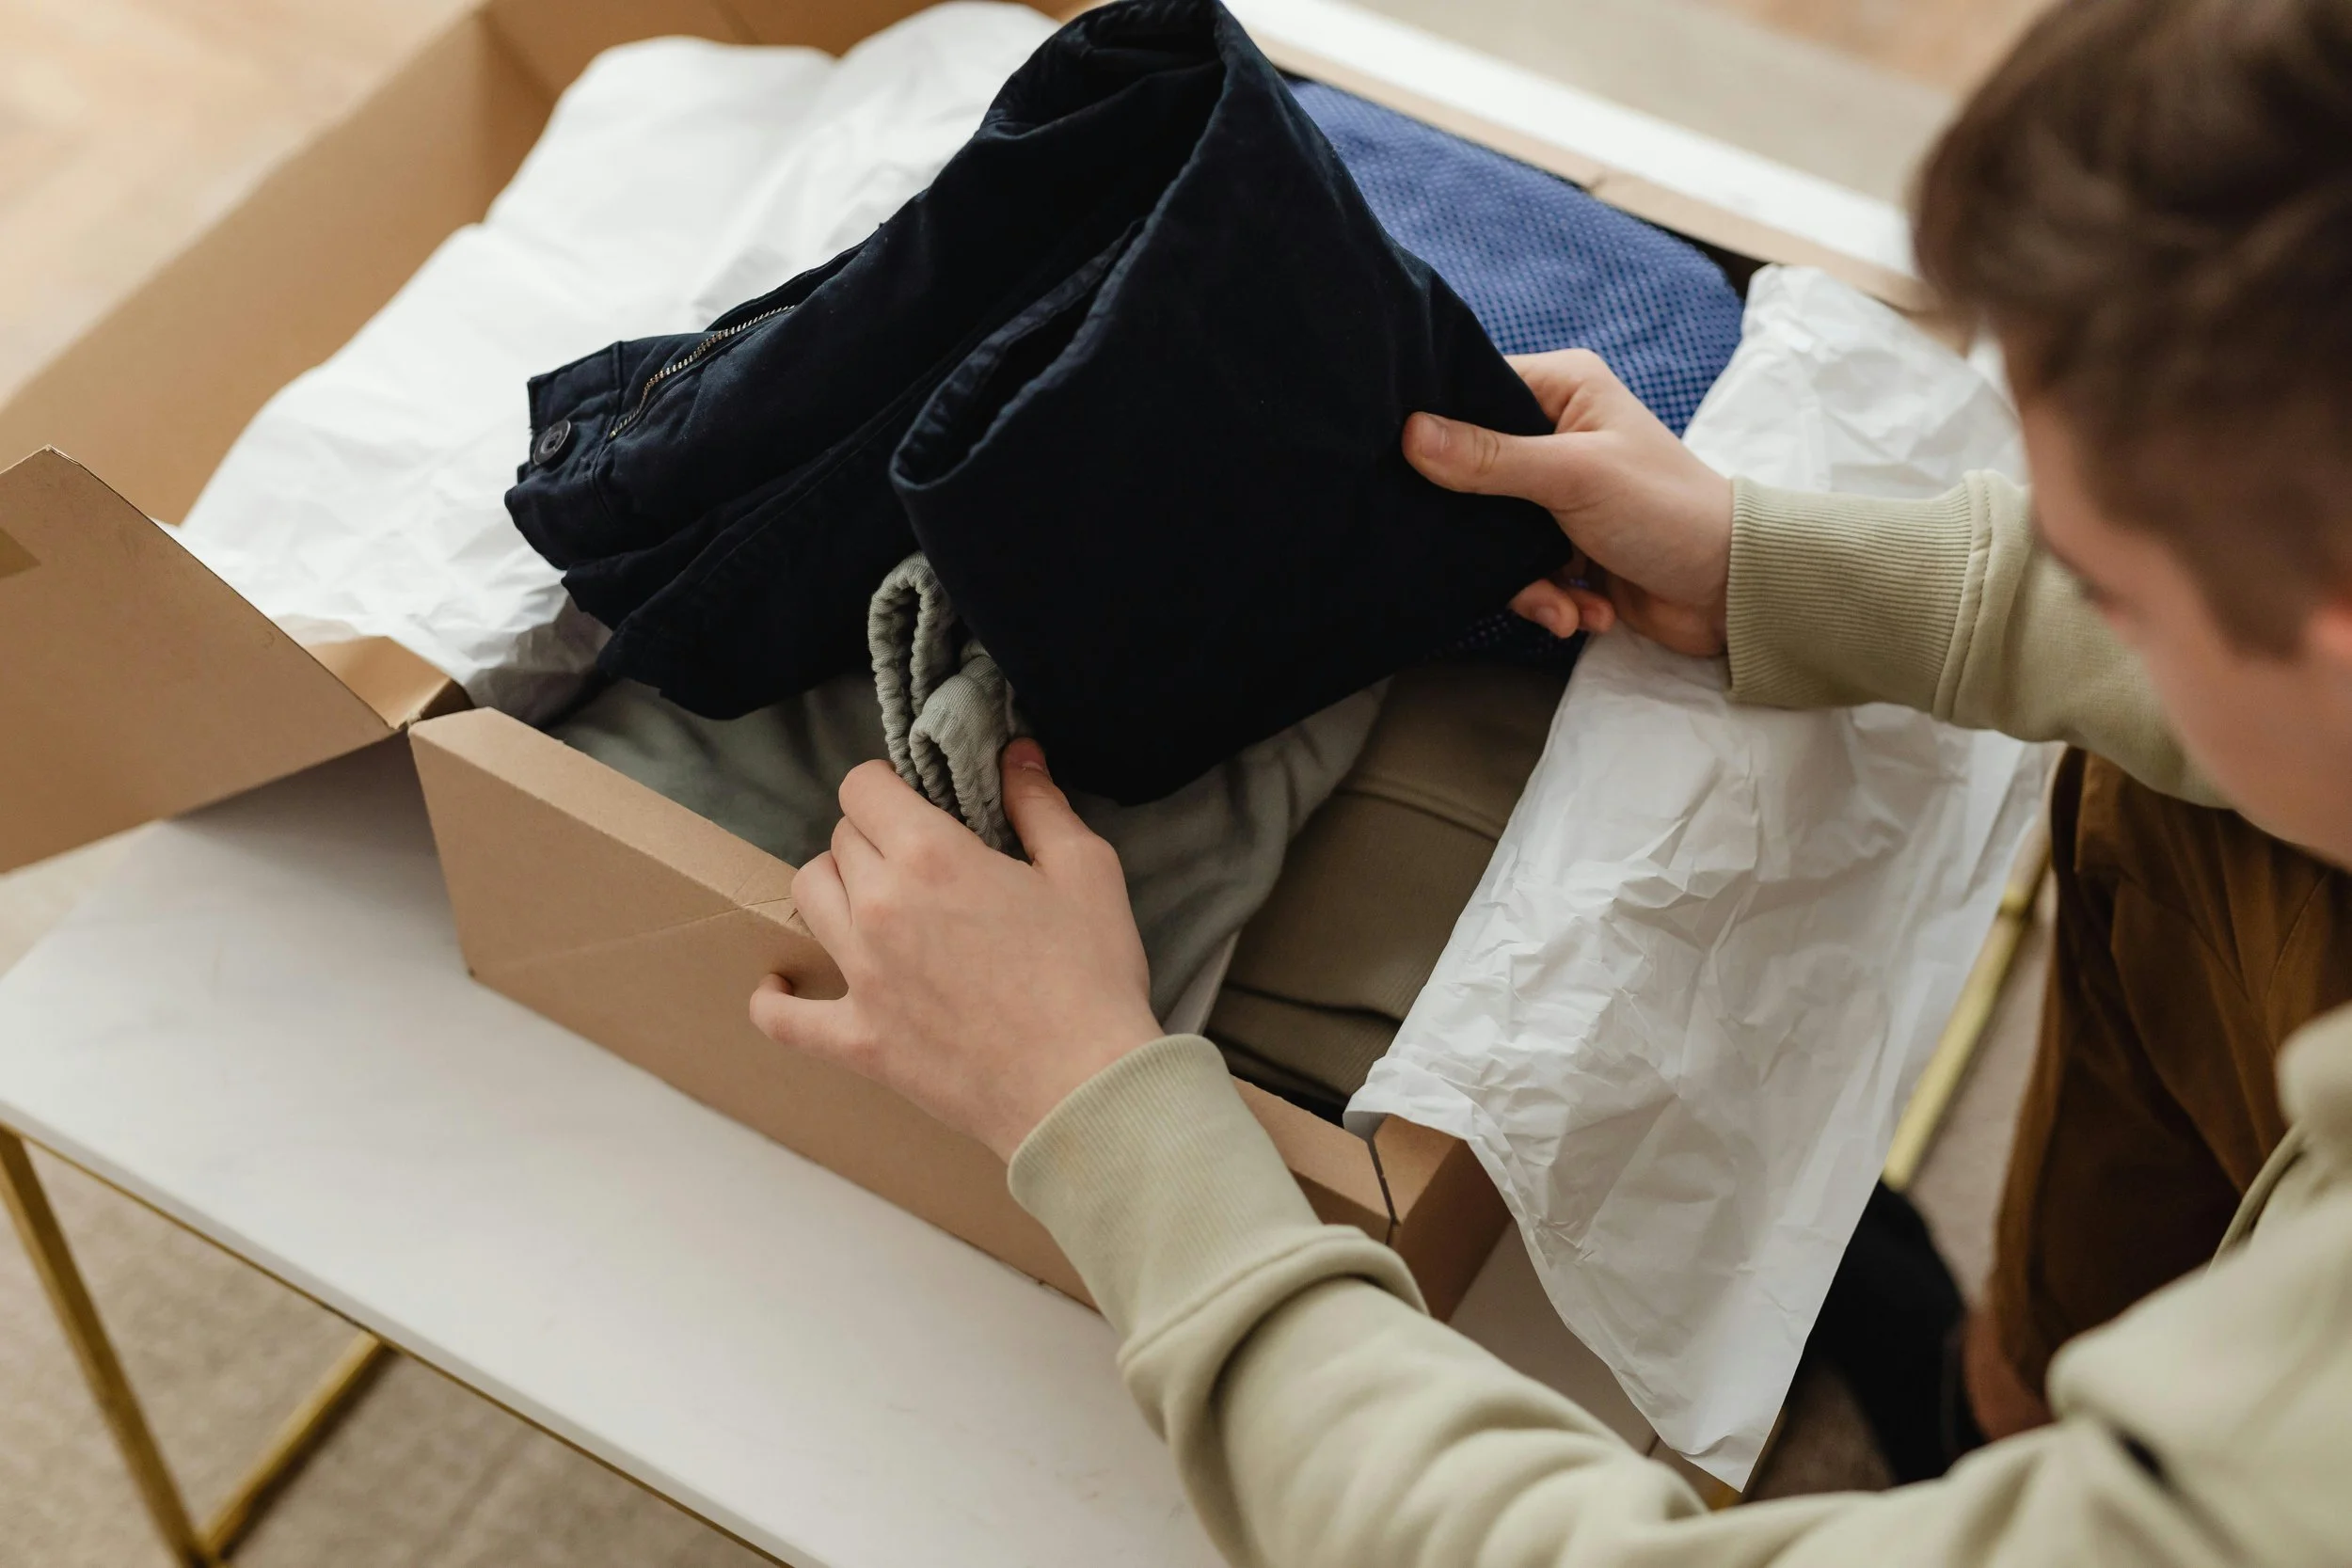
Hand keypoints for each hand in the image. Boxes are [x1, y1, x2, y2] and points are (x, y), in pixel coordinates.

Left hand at [748, 740, 1162, 1161]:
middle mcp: (880, 906)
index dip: (887, 786)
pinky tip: (782, 986)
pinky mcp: (857, 1039)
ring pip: (808, 898)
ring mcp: (861, 976)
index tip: (913, 804)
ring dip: (835, 888)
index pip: (863, 787)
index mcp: (932, 856)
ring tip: (871, 902)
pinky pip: (783, 1018)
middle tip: (920, 861)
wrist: (1081, 1088)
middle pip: (840, 840)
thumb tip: (1014, 754)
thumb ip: (1039, 804)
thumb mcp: (1086, 871)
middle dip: (875, 837)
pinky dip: (775, 999)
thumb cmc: (1091, 978)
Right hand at [1405, 348, 1734, 656]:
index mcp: (1562, 390)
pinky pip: (1521, 572)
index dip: (1437, 425)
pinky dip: (1550, 599)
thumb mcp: (1573, 475)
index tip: (1404, 461)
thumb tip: (1410, 433)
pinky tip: (1584, 610)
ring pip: (1492, 533)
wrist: (1730, 591)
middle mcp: (1556, 434)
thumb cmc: (1664, 510)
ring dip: (1525, 580)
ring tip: (1564, 600)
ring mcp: (1557, 494)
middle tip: (1485, 549)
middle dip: (1480, 528)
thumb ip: (1490, 458)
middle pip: (1471, 470)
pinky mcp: (1563, 547)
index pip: (1474, 389)